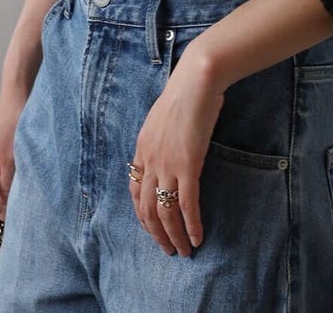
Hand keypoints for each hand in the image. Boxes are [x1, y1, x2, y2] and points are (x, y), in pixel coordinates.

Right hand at [0, 96, 24, 227]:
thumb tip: (3, 212)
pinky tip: (39, 189)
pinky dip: (24, 185)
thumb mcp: (12, 156)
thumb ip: (8, 183)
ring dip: (17, 199)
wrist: (20, 96)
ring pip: (8, 188)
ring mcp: (6, 161)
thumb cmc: (14, 123)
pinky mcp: (18, 154)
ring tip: (34, 212)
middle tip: (23, 227)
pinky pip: (19, 176)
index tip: (5, 234)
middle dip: (6, 213)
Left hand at [129, 50, 222, 255]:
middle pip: (146, 208)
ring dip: (173, 236)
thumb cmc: (185, 92)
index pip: (134, 190)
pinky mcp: (188, 166)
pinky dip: (191, 225)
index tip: (151, 227)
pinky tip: (197, 237)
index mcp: (142, 148)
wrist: (195, 81)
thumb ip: (162, 135)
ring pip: (165, 212)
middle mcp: (150, 160)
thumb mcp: (163, 115)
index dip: (141, 213)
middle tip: (167, 249)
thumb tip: (171, 143)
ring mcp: (167, 165)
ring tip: (183, 251)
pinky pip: (187, 204)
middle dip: (156, 234)